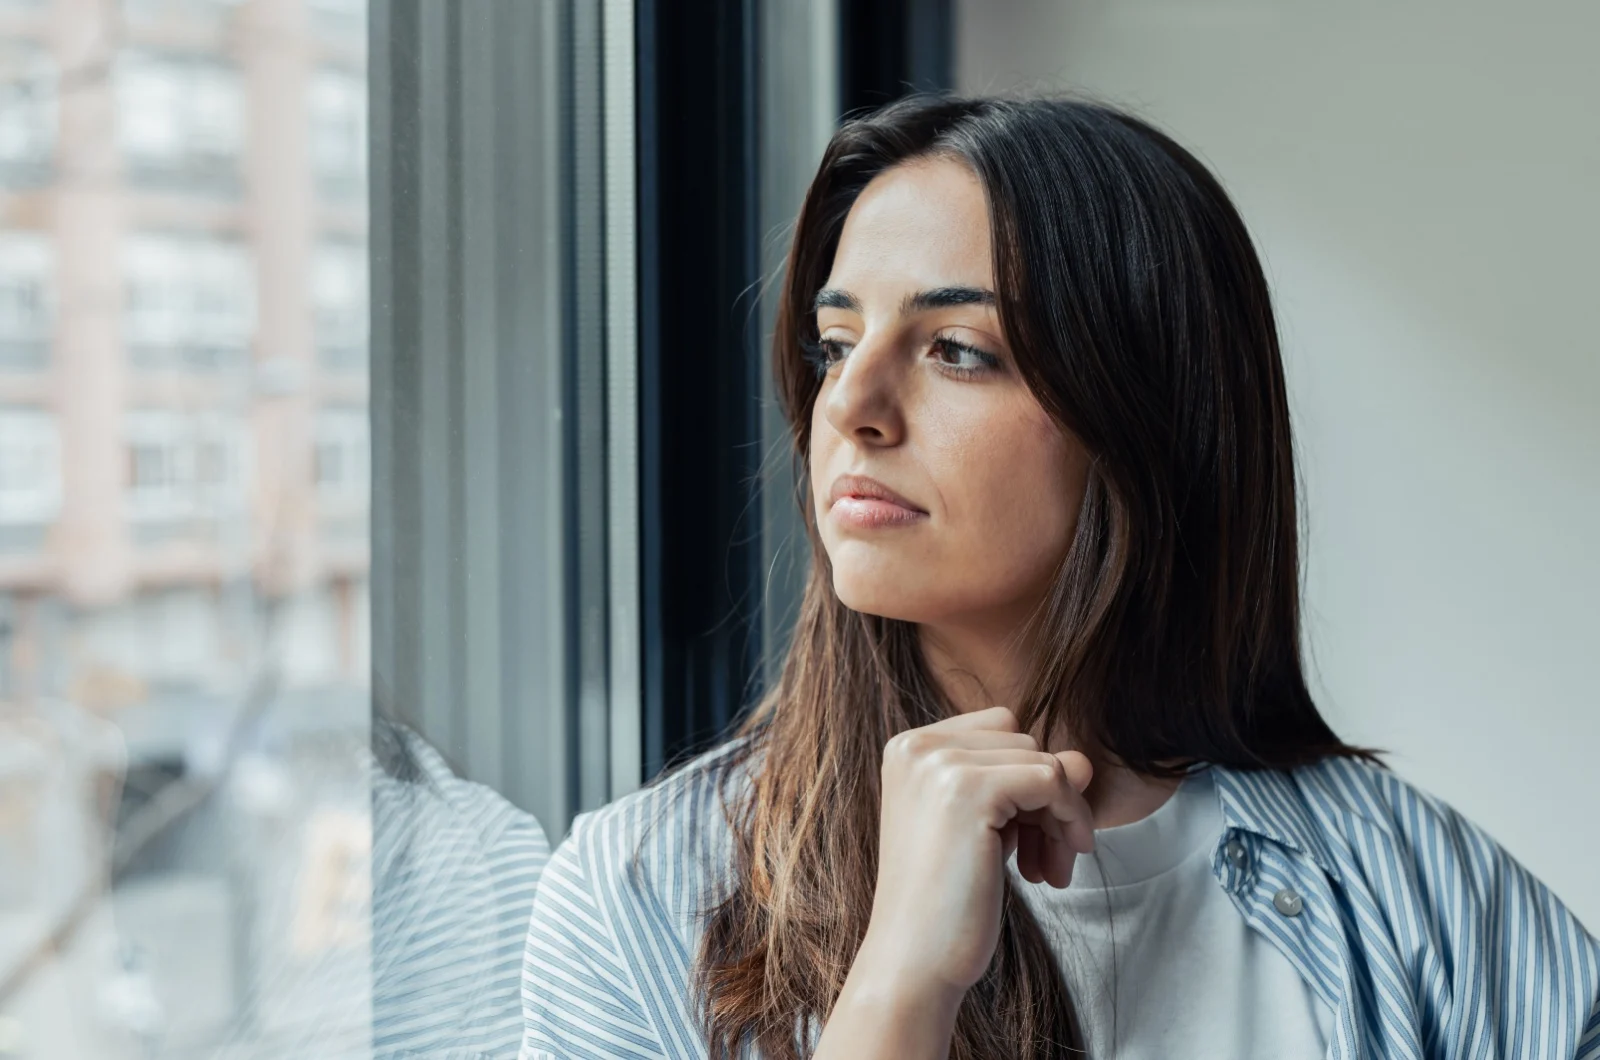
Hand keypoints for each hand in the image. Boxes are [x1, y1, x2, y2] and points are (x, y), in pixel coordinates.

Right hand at [852, 706, 1094, 1004]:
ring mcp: (940, 765)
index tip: (1025, 839)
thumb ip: (1026, 784)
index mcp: (908, 749)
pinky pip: (1052, 779)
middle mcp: (917, 747)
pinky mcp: (969, 790)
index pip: (999, 731)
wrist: (912, 963)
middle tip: (1045, 863)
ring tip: (1048, 872)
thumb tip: (1085, 759)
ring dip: (1060, 817)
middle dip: (1046, 802)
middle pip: (1024, 742)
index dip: (1025, 780)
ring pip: (1043, 761)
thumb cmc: (944, 904)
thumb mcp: (987, 830)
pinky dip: (1068, 820)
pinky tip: (1055, 871)